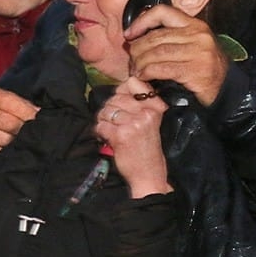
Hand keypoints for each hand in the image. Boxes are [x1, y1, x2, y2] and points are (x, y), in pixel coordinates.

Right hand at [0, 86, 39, 154]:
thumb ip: (18, 103)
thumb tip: (40, 114)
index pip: (18, 107)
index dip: (32, 116)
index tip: (40, 120)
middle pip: (13, 126)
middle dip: (25, 130)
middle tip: (32, 132)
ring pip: (6, 141)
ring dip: (16, 141)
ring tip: (19, 138)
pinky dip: (4, 149)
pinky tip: (6, 144)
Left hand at [94, 77, 170, 197]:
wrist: (149, 173)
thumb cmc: (146, 147)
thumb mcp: (150, 121)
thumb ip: (139, 103)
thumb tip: (121, 85)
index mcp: (155, 108)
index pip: (133, 83)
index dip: (121, 91)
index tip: (122, 103)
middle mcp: (146, 113)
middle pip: (115, 98)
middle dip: (109, 109)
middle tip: (114, 123)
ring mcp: (134, 124)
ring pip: (106, 111)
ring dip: (104, 121)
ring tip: (112, 130)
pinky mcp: (121, 135)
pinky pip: (101, 125)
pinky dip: (100, 132)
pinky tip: (108, 138)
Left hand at [125, 5, 228, 106]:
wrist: (226, 88)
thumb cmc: (203, 67)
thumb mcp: (190, 44)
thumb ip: (170, 37)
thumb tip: (136, 36)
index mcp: (195, 24)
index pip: (162, 11)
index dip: (141, 21)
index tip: (129, 34)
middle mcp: (198, 35)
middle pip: (155, 36)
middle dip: (137, 49)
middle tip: (131, 60)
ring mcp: (198, 52)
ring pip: (156, 53)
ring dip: (140, 63)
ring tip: (136, 70)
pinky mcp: (195, 70)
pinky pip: (161, 68)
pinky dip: (147, 73)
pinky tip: (144, 77)